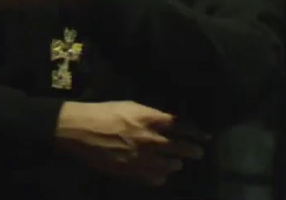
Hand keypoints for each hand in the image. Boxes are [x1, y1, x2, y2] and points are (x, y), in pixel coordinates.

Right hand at [54, 101, 210, 186]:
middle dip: (193, 151)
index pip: (182, 126)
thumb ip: (152, 115)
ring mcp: (141, 157)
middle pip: (181, 148)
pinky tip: (160, 175)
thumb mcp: (131, 106)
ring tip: (178, 163)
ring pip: (170, 165)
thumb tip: (168, 122)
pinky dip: (159, 176)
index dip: (197, 132)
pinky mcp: (130, 171)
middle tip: (198, 153)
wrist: (79, 129)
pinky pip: (153, 178)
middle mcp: (150, 139)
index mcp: (150, 119)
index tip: (206, 137)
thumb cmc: (104, 112)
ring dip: (176, 164)